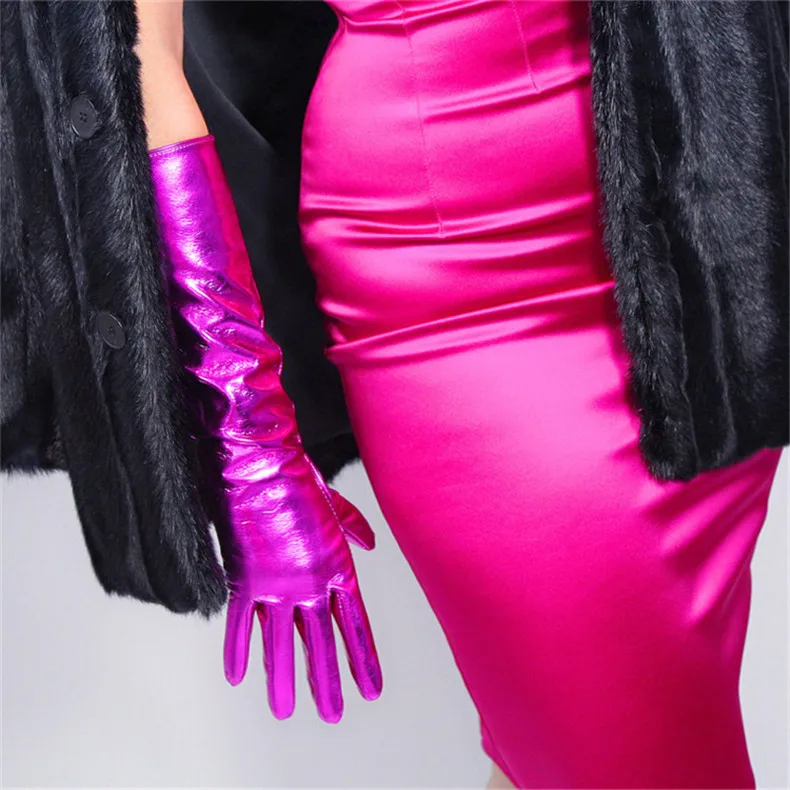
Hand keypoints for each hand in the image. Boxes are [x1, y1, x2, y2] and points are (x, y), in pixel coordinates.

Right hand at [219, 450, 382, 722]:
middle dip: (327, 683)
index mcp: (338, 568)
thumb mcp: (335, 509)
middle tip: (333, 715)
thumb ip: (353, 530)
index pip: (356, 626)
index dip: (363, 660)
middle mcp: (311, 584)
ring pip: (280, 645)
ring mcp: (277, 584)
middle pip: (321, 644)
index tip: (371, 690)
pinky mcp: (245, 578)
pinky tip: (239, 679)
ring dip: (283, 681)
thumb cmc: (301, 480)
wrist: (262, 464)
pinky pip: (240, 624)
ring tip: (287, 713)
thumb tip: (370, 543)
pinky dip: (237, 651)